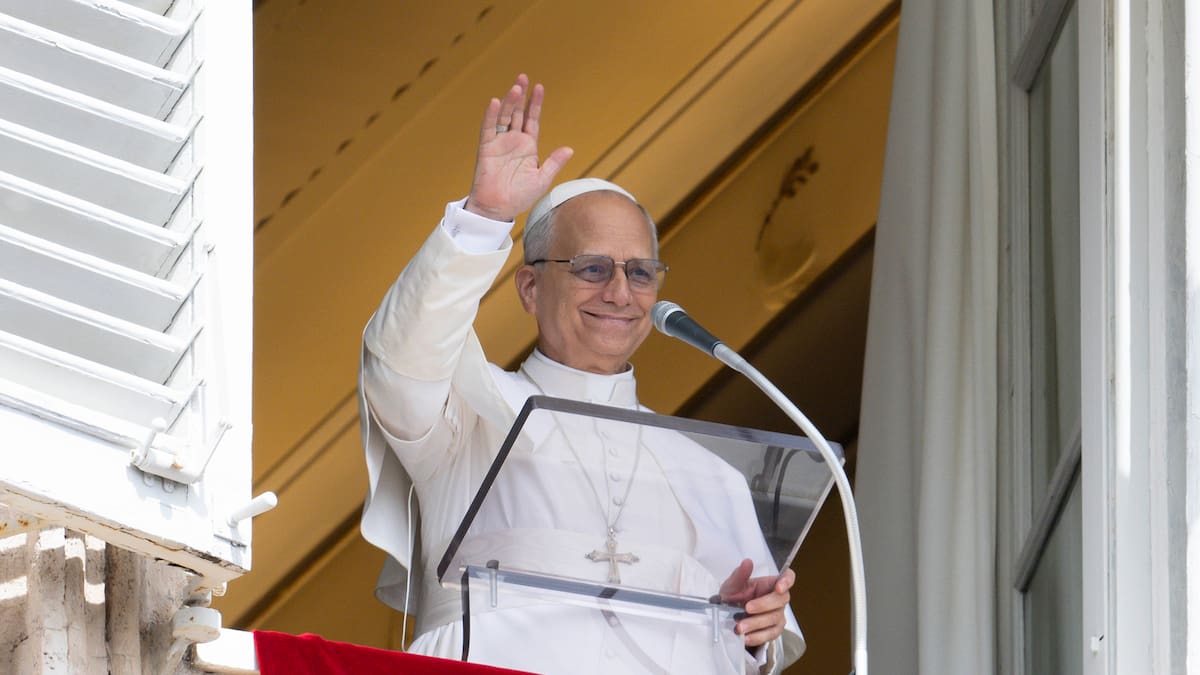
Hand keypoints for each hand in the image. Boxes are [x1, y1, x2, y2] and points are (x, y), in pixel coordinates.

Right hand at [465, 73, 573, 221]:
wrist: (498, 209)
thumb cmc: (520, 197)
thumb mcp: (542, 179)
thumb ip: (554, 163)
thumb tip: (570, 149)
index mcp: (528, 147)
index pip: (533, 120)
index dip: (536, 104)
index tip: (540, 87)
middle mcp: (513, 141)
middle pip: (518, 113)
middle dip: (521, 95)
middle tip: (524, 77)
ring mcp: (499, 143)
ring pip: (505, 117)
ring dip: (510, 102)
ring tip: (516, 87)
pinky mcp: (486, 148)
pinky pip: (489, 128)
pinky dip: (492, 115)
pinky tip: (497, 102)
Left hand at [719, 559, 794, 647]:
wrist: (726, 616)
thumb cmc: (734, 596)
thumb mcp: (732, 585)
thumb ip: (740, 575)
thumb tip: (747, 562)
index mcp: (771, 583)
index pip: (788, 578)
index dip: (787, 581)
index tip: (778, 587)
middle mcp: (778, 599)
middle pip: (780, 600)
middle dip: (763, 605)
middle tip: (747, 608)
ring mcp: (778, 616)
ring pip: (774, 619)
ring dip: (756, 623)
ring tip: (739, 627)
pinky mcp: (774, 631)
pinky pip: (770, 635)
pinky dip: (757, 636)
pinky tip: (745, 637)